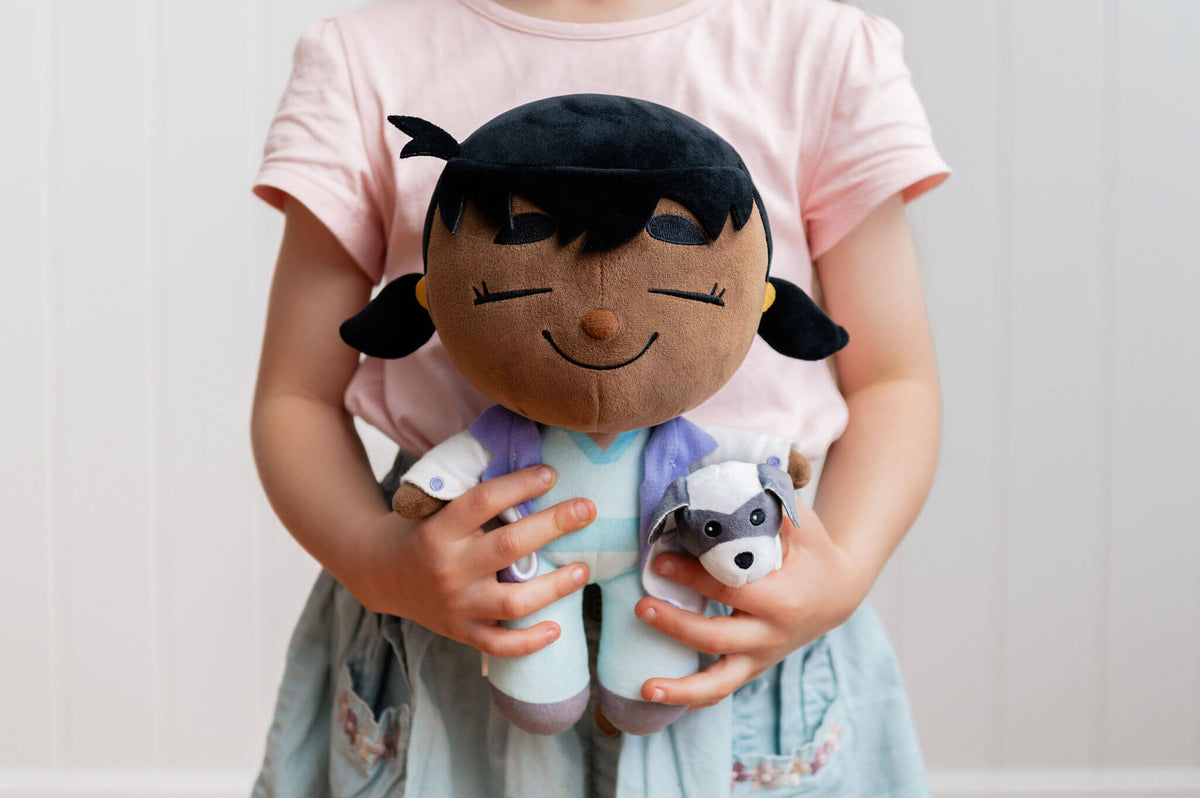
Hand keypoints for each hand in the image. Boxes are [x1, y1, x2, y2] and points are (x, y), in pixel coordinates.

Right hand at [346, 465, 594, 657]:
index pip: (484, 501)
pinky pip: (500, 644)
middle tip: (588, 509)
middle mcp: (449, 568)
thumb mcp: (435, 506)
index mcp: (439, 530)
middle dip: (554, 524)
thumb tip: (534, 470)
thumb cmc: (421, 530)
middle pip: (510, 545)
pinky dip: (529, 642)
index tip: (551, 473)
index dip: (520, 484)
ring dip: (555, 586)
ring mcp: (457, 604)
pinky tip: (557, 629)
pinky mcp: (462, 631)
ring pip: (514, 601)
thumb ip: (475, 497)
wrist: (380, 573)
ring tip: (583, 569)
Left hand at [634, 501, 871, 708]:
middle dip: (677, 624)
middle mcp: (773, 635)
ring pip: (719, 681)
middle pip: (718, 637)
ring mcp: (762, 657)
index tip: (658, 561)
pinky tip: (658, 695)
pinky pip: (720, 689)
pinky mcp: (752, 668)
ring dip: (681, 687)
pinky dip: (692, 697)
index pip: (730, 589)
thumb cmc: (813, 551)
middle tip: (641, 606)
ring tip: (646, 687)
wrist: (839, 592)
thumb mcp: (801, 524)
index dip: (692, 577)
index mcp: (784, 598)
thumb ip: (769, 506)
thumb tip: (723, 480)